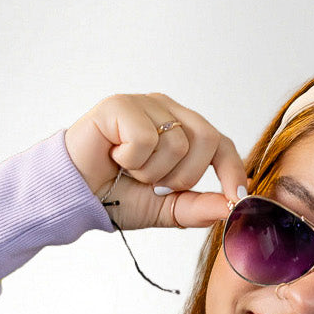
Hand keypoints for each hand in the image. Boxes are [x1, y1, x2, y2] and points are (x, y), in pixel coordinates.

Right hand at [63, 92, 247, 231]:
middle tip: (154, 185)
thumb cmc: (117, 195)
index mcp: (181, 130)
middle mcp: (166, 111)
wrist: (76, 195)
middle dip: (184, 176)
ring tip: (129, 170)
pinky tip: (114, 157)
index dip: (232, 169)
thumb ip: (198, 208)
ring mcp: (144, 104)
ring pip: (177, 142)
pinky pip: (146, 138)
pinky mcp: (120, 104)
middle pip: (206, 139)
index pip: (221, 143)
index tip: (237, 197)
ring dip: (152, 172)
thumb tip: (231, 206)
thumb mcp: (166, 210)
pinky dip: (131, 160)